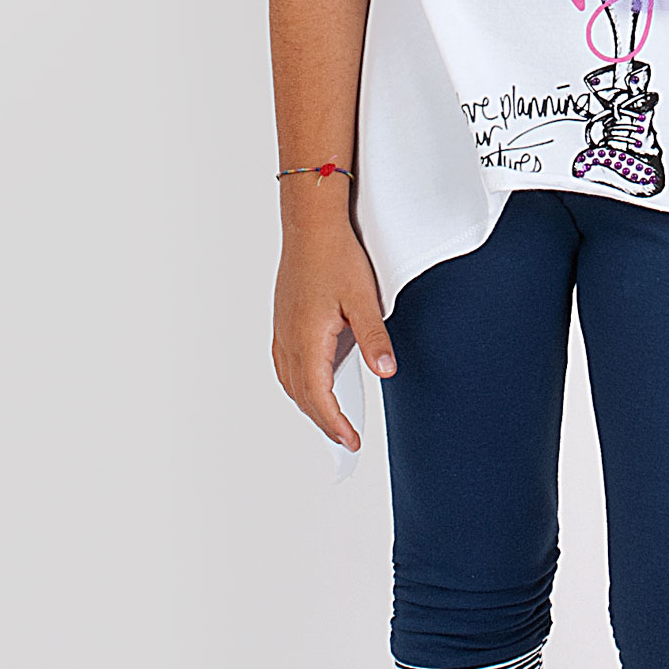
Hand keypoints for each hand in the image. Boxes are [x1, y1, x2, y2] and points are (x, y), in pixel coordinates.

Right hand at [272, 187, 393, 451]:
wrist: (310, 226)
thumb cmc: (336, 257)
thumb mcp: (364, 299)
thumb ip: (374, 339)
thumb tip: (386, 372)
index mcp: (308, 339)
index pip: (318, 396)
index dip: (335, 423)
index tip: (352, 441)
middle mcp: (288, 339)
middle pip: (302, 395)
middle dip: (323, 421)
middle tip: (346, 440)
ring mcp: (282, 331)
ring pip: (290, 382)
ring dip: (309, 405)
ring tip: (332, 420)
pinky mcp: (282, 322)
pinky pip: (284, 365)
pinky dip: (297, 385)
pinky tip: (311, 385)